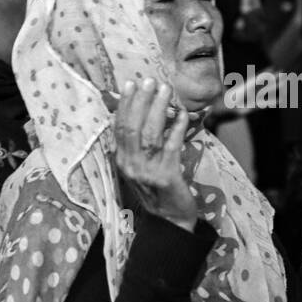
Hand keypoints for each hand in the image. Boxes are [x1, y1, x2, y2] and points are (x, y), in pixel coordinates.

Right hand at [113, 78, 195, 231]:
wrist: (169, 221)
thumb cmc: (155, 189)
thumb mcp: (138, 167)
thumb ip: (134, 145)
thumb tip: (129, 115)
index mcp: (121, 160)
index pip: (119, 127)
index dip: (125, 105)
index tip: (131, 84)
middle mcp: (130, 165)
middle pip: (132, 127)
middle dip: (140, 101)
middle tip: (149, 81)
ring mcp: (146, 172)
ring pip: (150, 134)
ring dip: (158, 109)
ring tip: (165, 90)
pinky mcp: (166, 177)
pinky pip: (171, 147)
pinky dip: (177, 128)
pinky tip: (182, 114)